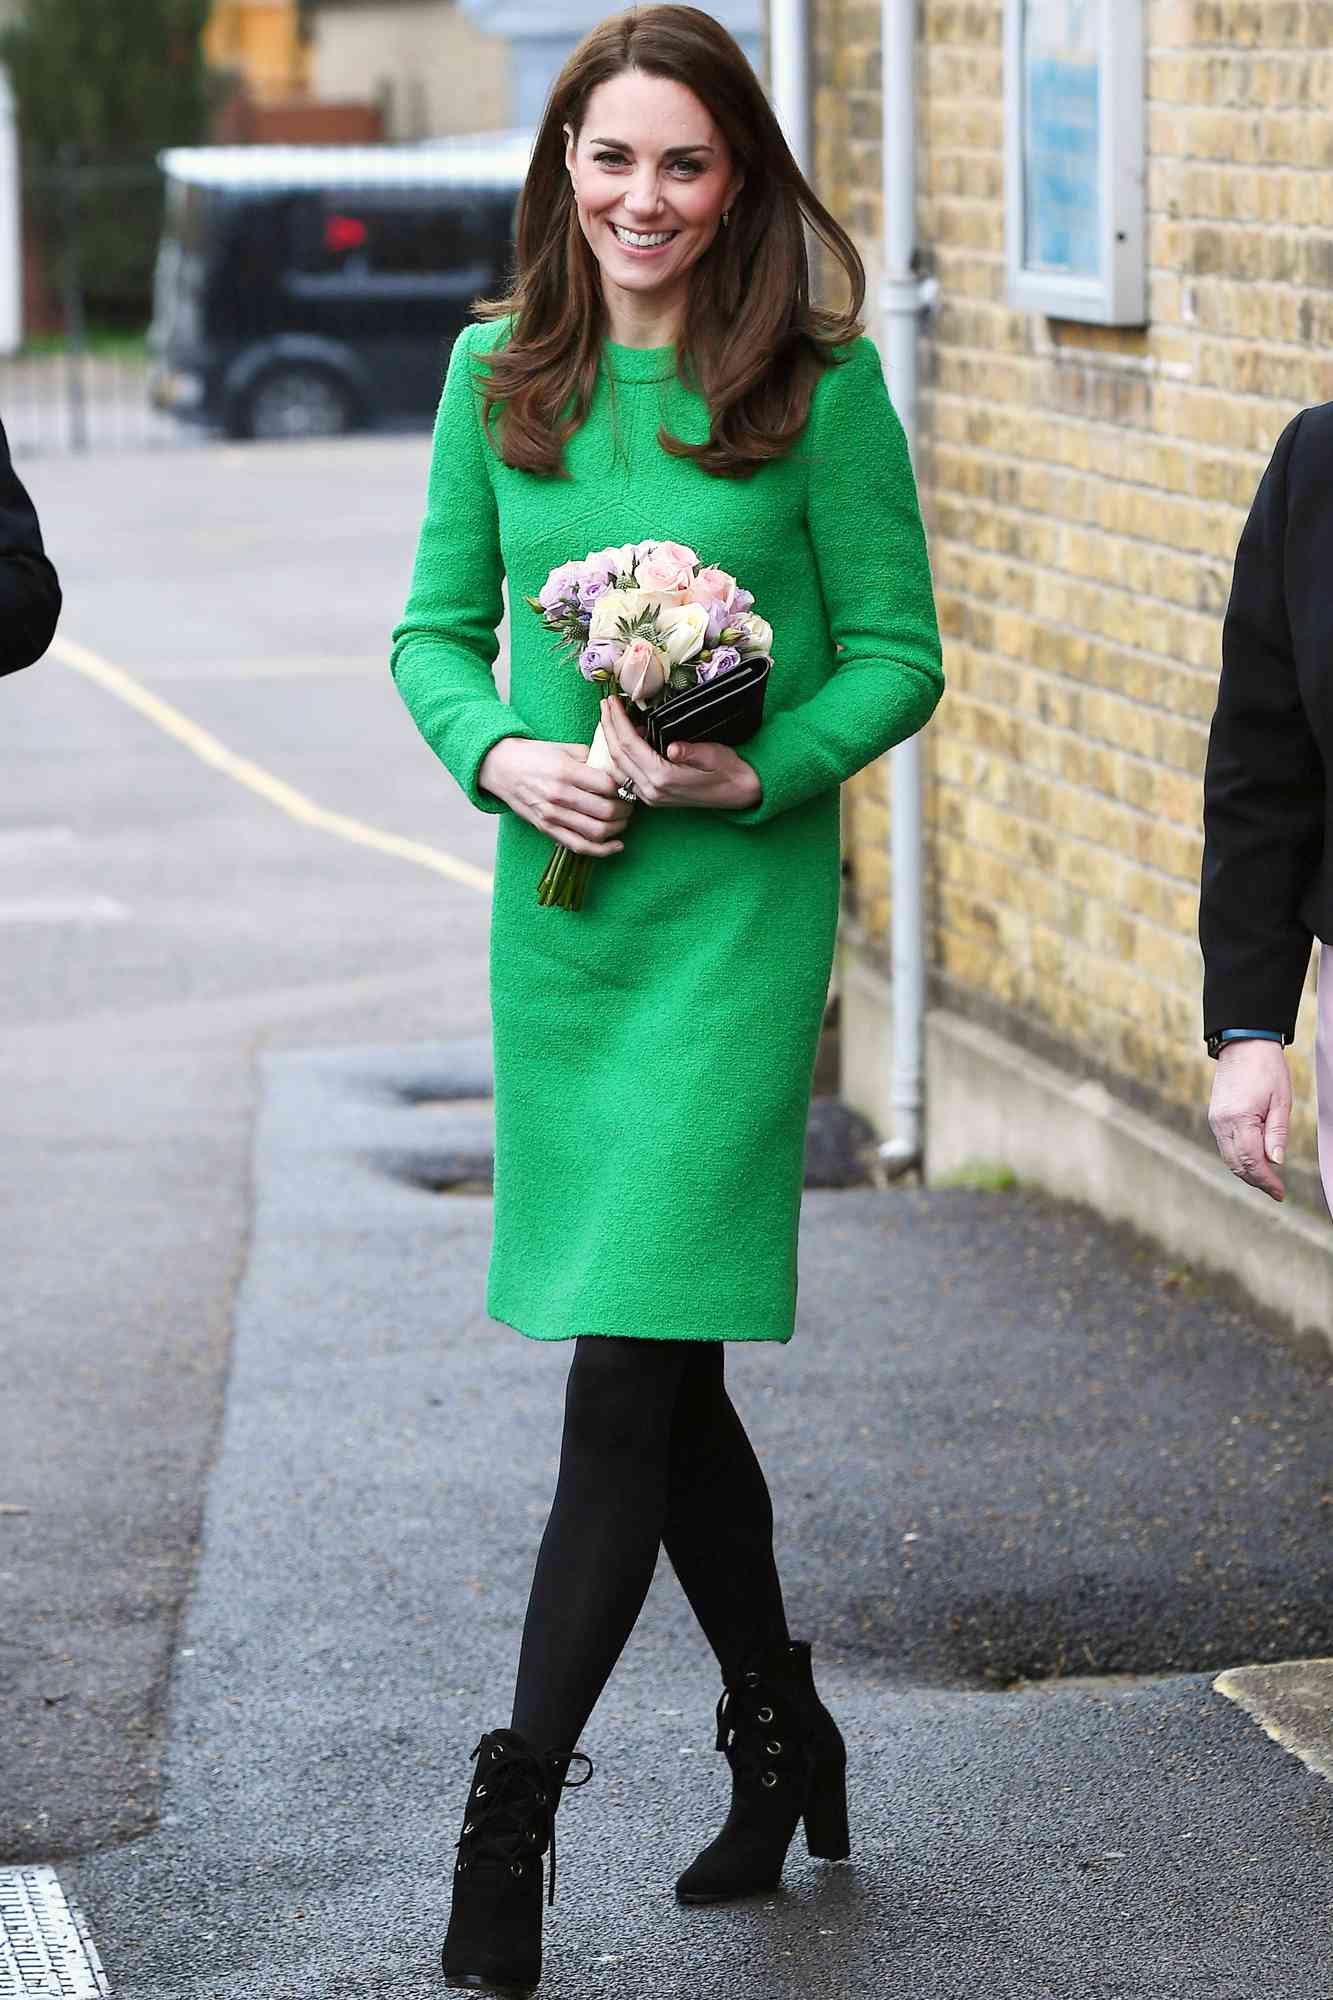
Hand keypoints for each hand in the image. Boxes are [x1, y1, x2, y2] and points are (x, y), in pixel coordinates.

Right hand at [478, 737, 630, 856]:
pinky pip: (579, 846)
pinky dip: (602, 850)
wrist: (502, 768)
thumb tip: (622, 769)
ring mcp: (552, 816)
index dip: (625, 788)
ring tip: (623, 820)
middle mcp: (559, 796)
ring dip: (618, 828)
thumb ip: (594, 758)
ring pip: (596, 832)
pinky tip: (617, 845)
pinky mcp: (547, 829)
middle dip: (626, 810)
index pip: (608, 786)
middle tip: (630, 805)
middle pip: (606, 811)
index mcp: (565, 772)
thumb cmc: (536, 756)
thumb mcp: (565, 749)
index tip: (629, 787)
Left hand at [599, 693, 761, 811]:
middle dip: (608, 727)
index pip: (629, 745)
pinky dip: (619, 754)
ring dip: (610, 740)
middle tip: (605, 703)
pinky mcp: (652, 796)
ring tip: (608, 717)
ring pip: (617, 766)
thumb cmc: (729, 771)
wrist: (740, 794)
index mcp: (664, 778)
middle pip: (617, 755)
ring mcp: (650, 796)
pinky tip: (623, 738)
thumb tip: (673, 747)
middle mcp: (651, 790)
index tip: (611, 700)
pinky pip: (625, 774)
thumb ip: (692, 752)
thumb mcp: (715, 755)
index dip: (617, 721)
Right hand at [1208, 1039, 1290, 1201]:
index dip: (1266, 1181)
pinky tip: (1254, 1159)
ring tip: (1267, 1178)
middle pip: (1236, 1164)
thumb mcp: (1281, 1101)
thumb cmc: (1266, 1069)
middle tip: (1275, 1190)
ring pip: (1229, 1157)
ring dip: (1247, 1171)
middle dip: (1256, 1180)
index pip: (1252, 1161)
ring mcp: (1215, 1120)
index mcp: (1239, 1119)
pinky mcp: (1215, 1116)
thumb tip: (1276, 1162)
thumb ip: (1277, 1133)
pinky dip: (1239, 1157)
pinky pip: (1225, 1145)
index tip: (1280, 1193)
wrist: (1243, 1045)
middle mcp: (1222, 1123)